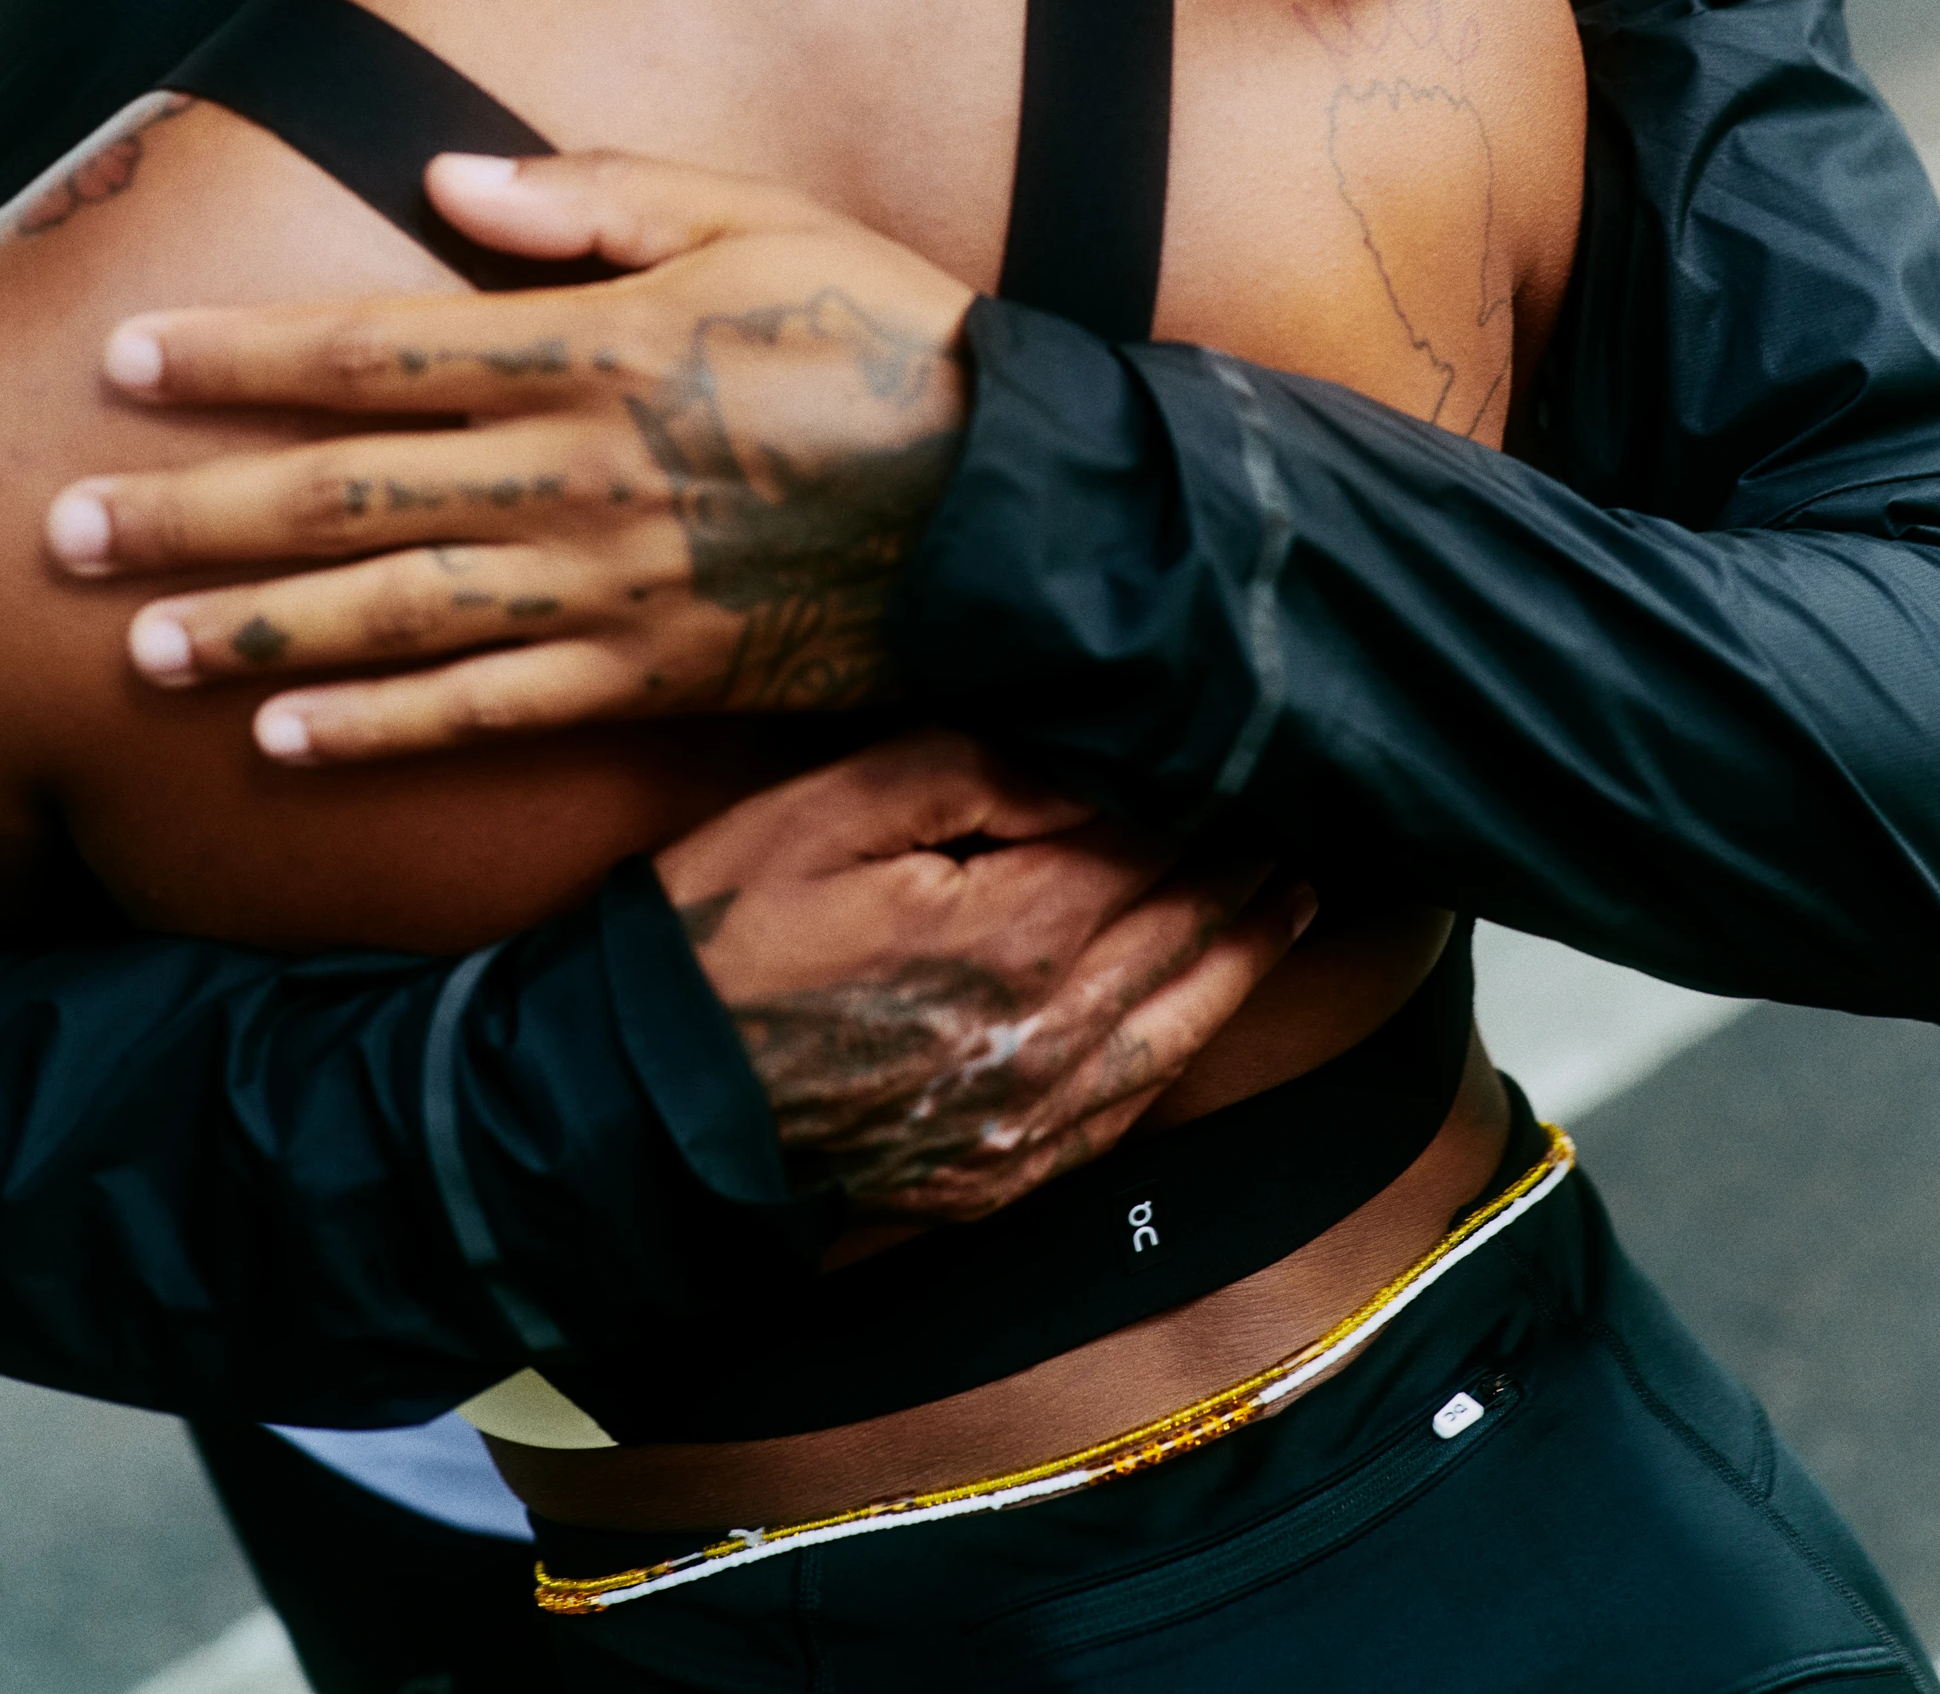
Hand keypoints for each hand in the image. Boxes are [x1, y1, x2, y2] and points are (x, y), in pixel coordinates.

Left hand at [48, 152, 975, 763]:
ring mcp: (609, 586)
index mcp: (592, 345)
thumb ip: (594, 197)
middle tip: (65, 530)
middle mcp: (575, 471)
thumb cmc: (886, 333)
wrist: (1014, 501)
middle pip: (348, 495)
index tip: (128, 360)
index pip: (374, 350)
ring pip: (393, 615)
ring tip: (138, 648)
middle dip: (193, 510)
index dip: (239, 358)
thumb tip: (443, 178)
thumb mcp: (756, 215)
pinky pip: (489, 711)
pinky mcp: (650, 674)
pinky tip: (283, 739)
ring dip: (253, 630)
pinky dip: (381, 729)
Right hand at [662, 731, 1310, 1219]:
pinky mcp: (994, 1176)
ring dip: (1240, 963)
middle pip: (1176, 943)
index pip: (1147, 859)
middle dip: (1241, 880)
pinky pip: (1121, 1113)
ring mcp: (1023, 1123)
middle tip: (1296, 825)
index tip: (1247, 763)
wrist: (644, 1102)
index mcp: (1009, 937)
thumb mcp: (832, 807)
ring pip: (1171, 1033)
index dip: (1203, 811)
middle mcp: (1041, 1040)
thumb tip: (1088, 771)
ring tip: (1289, 905)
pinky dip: (1177, 1054)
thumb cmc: (726, 930)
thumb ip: (974, 773)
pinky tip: (1198, 1019)